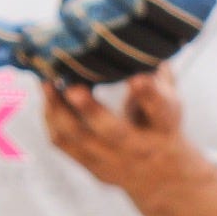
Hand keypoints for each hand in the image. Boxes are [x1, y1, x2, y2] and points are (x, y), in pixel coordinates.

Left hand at [42, 66, 201, 200]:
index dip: (150, 94)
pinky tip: (47, 96)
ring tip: (47, 82)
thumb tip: (141, 40)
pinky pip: (63, 143)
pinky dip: (51, 118)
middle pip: (114, 132)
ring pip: (79, 138)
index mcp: (165, 126)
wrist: (160, 175)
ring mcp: (113, 161)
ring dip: (58, 109)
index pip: (160, 110)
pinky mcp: (91, 166)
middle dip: (91, 110)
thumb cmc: (160, 123)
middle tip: (72, 87)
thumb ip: (158, 74)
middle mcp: (140, 147)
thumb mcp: (169, 101)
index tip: (137, 76)